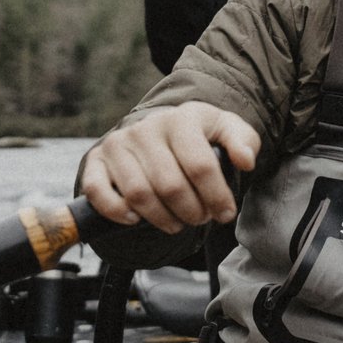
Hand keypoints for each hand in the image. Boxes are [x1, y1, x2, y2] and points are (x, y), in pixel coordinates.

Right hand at [81, 102, 262, 233]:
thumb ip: (244, 142)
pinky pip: (99, 192)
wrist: (160, 131)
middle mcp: (146, 128)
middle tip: (200, 218)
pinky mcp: (97, 160)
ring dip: (161, 219)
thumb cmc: (199, 137)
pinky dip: (117, 212)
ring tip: (177, 223)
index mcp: (181, 119)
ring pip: (138, 195)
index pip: (200, 165)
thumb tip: (245, 160)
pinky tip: (136, 219)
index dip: (216, 197)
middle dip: (191, 212)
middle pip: (170, 186)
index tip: (225, 214)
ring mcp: (118, 143)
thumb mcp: (227, 132)